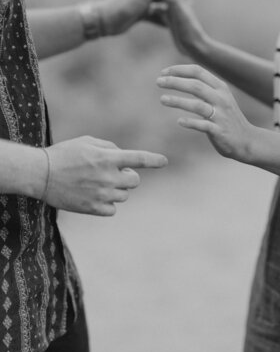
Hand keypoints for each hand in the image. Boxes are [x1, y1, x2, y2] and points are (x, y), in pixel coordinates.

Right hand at [41, 136, 167, 215]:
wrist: (41, 174)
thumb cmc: (64, 154)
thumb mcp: (87, 142)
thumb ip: (109, 148)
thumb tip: (123, 157)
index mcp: (108, 158)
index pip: (139, 159)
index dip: (154, 160)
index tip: (165, 161)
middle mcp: (108, 177)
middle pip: (135, 181)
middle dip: (128, 177)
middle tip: (115, 174)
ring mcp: (101, 194)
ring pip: (124, 196)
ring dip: (117, 190)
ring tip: (98, 184)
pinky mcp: (93, 208)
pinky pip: (113, 209)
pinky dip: (107, 204)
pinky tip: (94, 196)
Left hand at [157, 64, 252, 160]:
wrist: (247, 140)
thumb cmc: (228, 118)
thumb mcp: (220, 98)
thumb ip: (205, 87)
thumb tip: (181, 76)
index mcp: (220, 88)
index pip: (198, 71)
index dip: (179, 70)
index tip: (163, 72)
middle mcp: (221, 98)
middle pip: (195, 86)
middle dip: (175, 82)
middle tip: (158, 82)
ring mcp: (221, 115)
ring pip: (197, 105)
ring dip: (178, 101)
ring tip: (162, 100)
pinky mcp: (219, 131)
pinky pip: (203, 125)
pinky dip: (191, 123)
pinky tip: (179, 121)